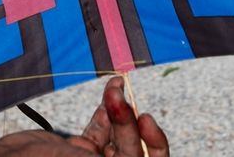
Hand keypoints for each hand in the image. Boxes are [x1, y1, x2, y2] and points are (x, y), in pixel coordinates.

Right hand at [0, 77, 168, 156]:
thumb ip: (118, 156)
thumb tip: (145, 153)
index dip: (154, 145)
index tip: (145, 120)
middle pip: (133, 150)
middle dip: (129, 123)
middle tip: (123, 97)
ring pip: (117, 136)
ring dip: (118, 110)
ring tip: (115, 84)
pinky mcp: (79, 151)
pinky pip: (99, 131)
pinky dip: (104, 113)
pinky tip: (107, 93)